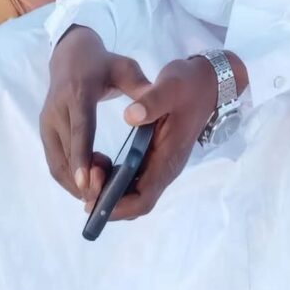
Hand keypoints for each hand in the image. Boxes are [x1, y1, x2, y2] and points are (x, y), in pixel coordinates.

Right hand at [39, 26, 148, 201]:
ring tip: (102, 187)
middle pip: (66, 153)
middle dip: (83, 180)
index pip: (79, 129)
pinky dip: (71, 177)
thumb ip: (140, 87)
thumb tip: (155, 108)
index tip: (86, 182)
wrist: (70, 55)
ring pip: (57, 164)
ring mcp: (47, 122)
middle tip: (105, 196)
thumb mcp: (125, 68)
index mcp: (78, 93)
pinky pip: (55, 162)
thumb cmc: (102, 63)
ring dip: (76, 183)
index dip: (82, 157)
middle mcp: (57, 110)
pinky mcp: (45, 131)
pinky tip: (92, 178)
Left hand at [103, 55, 219, 221]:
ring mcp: (161, 163)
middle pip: (136, 201)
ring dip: (110, 190)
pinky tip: (99, 163)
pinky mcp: (155, 155)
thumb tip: (130, 116)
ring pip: (134, 192)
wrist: (206, 83)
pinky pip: (134, 177)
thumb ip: (152, 102)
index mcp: (168, 157)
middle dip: (110, 202)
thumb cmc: (188, 86)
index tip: (93, 202)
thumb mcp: (170, 87)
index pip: (144, 198)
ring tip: (88, 173)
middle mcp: (165, 167)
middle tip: (84, 186)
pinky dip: (115, 178)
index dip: (118, 207)